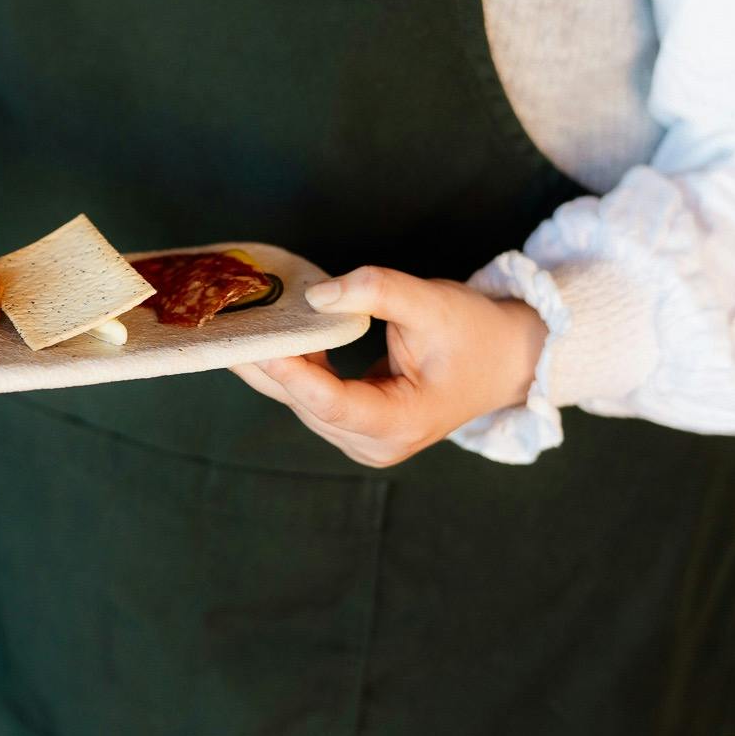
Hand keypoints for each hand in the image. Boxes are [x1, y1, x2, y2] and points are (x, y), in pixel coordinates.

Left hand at [230, 266, 546, 467]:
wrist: (508, 360)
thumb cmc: (476, 332)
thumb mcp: (432, 302)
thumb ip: (376, 291)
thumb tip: (316, 296)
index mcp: (400, 424)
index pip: (330, 402)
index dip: (290, 372)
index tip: (256, 343)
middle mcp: (375, 444)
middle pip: (305, 402)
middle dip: (267, 362)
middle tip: (226, 322)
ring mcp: (362, 441)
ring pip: (301, 401)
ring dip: (272, 362)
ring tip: (238, 322)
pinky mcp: (354, 426)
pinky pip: (310, 396)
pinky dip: (291, 365)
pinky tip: (270, 333)